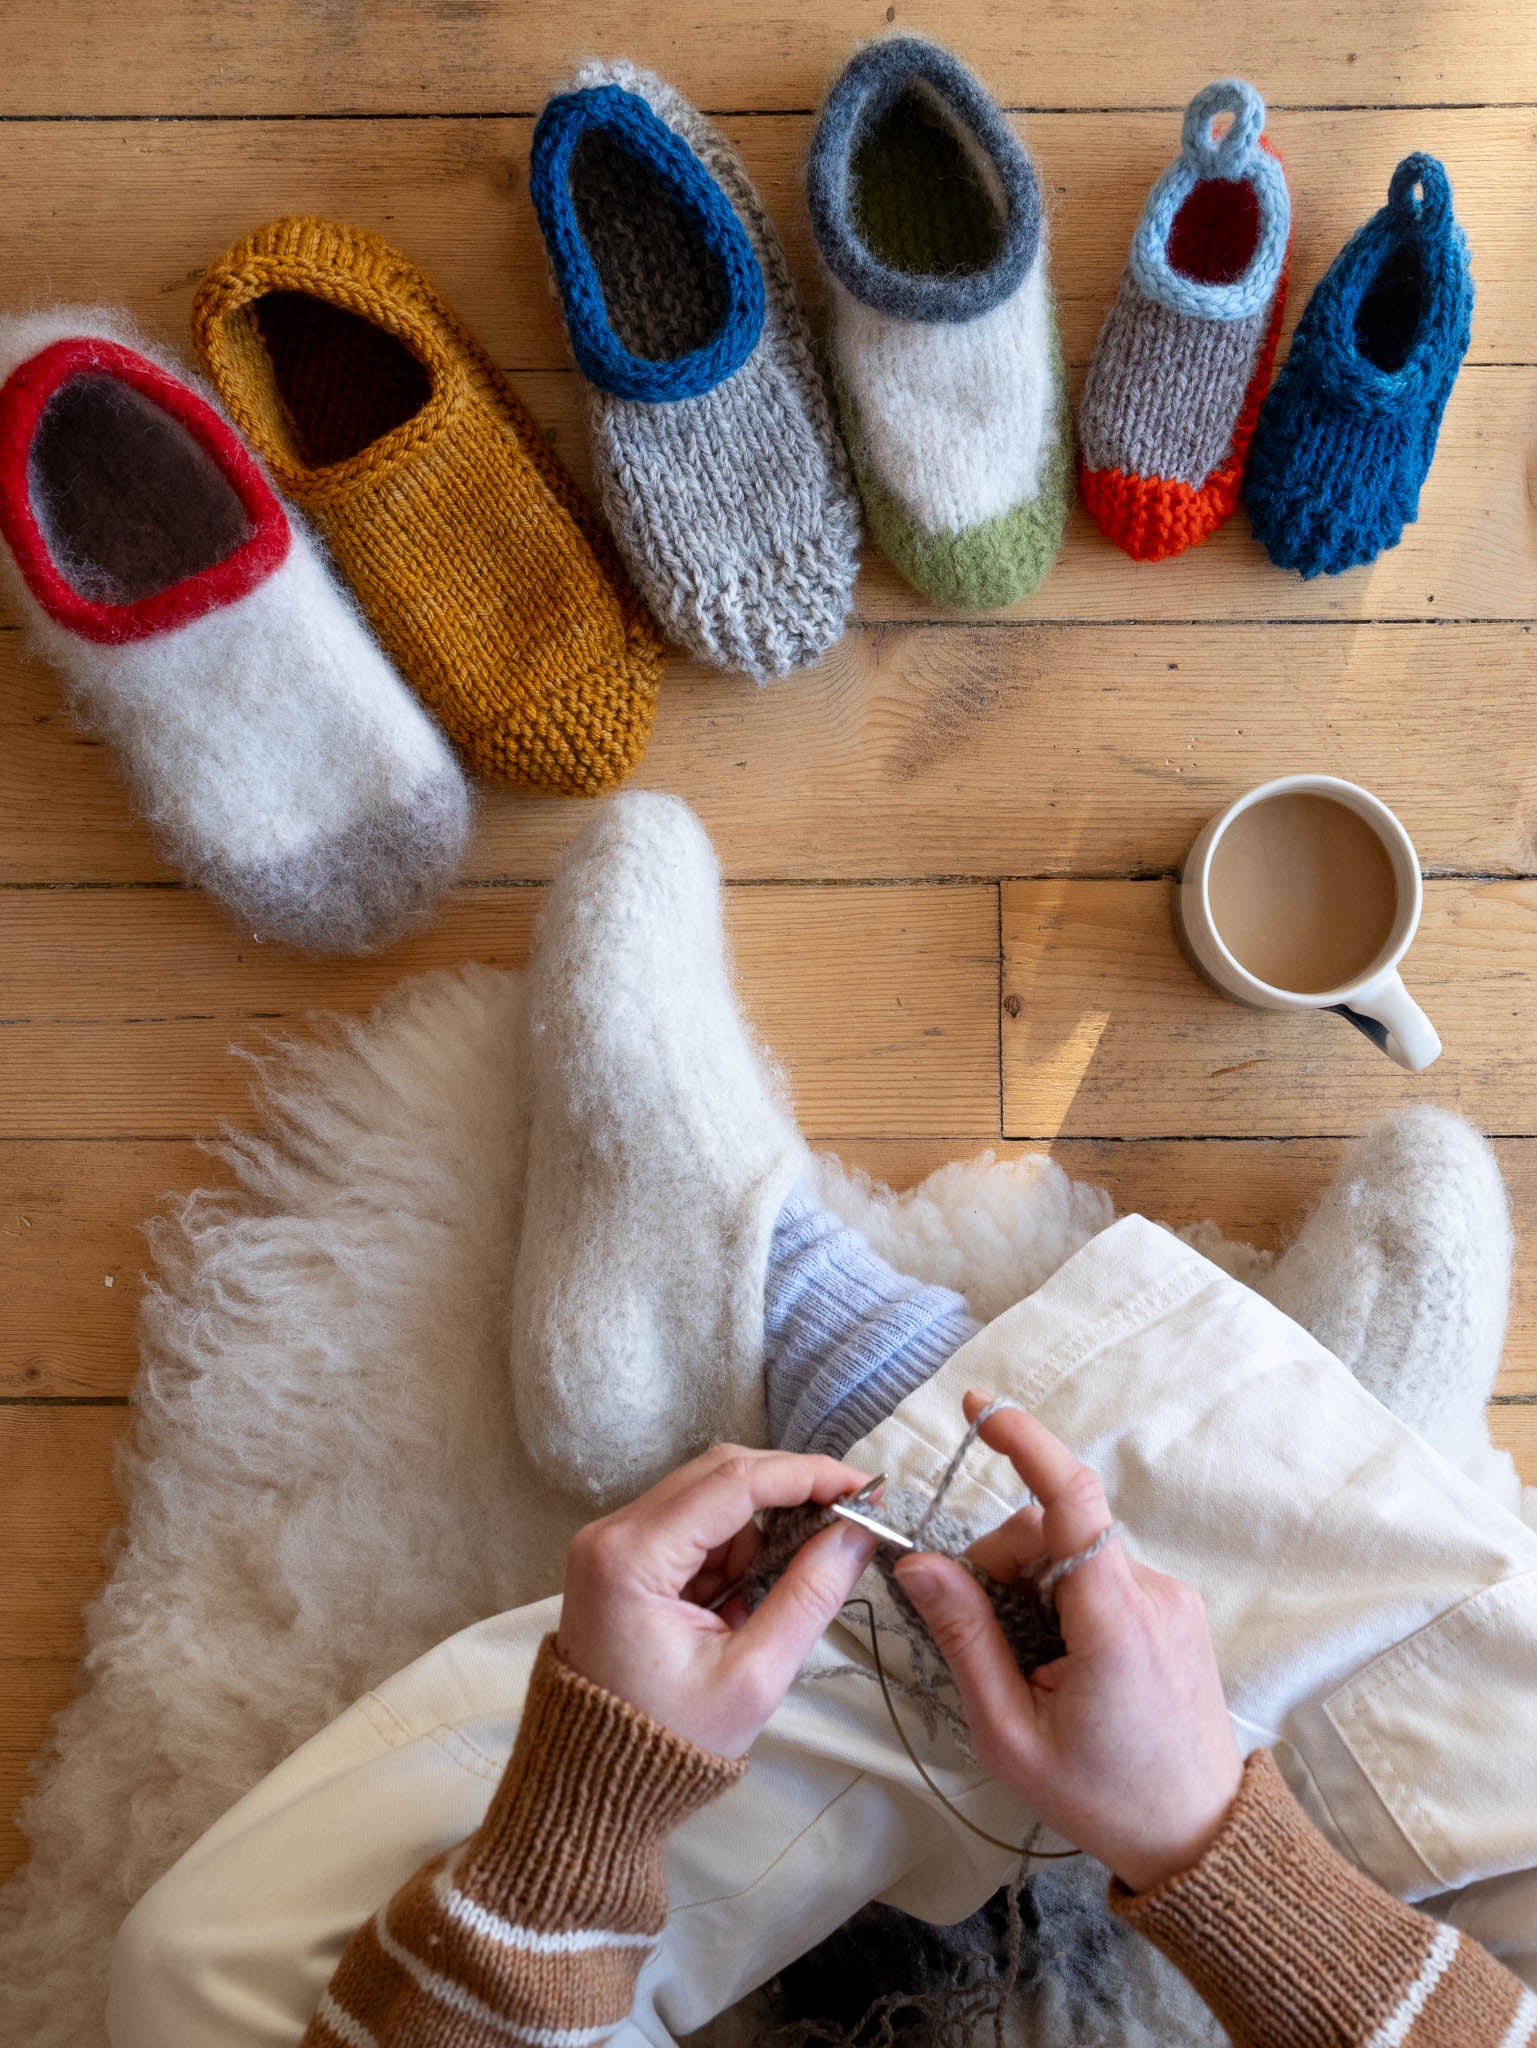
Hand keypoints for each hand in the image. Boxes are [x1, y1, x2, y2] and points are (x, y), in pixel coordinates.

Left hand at [556, 1443, 877, 1757]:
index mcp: (632, 1557)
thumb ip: (809, 1595)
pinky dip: (731, 1547)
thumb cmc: (672, 1740)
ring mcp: (611, 1541)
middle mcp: (612, 1531)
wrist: (597, 1784)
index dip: (805, 1475)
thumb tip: (858, 1531)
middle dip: (787, 1491)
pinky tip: (744, 1597)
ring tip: (775, 1592)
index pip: (732, 1482)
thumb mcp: (754, 1676)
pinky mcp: (620, 1556)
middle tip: (846, 1519)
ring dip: (758, 1527)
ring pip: (708, 1495)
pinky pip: (692, 1524)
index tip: (862, 1488)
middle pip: (717, 1473)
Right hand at [893, 1391, 1242, 1892]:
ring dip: (1032, 1586)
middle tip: (982, 1638)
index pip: (1070, 1496)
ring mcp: (1171, 1598)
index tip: (977, 1405)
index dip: (1023, 1439)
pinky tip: (1058, 1661)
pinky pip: (1101, 1574)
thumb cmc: (1103, 1798)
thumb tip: (918, 1564)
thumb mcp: (1010, 1733)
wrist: (1201, 1840)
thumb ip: (965, 1637)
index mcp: (1115, 1618)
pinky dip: (1064, 1599)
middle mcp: (1152, 1591)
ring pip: (1074, 1552)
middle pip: (1054, 1529)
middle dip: (1001, 1563)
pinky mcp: (1175, 1610)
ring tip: (1029, 1666)